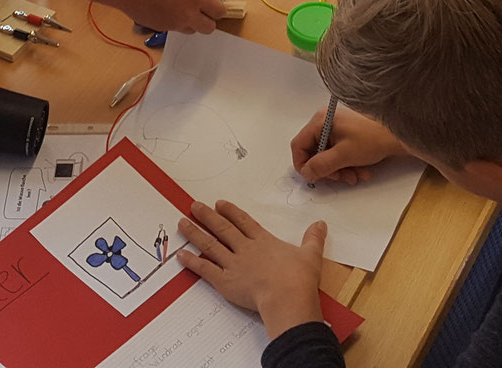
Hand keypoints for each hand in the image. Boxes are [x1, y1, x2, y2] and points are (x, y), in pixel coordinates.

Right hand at [121, 0, 227, 33]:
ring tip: (182, 9)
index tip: (214, 3)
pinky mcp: (163, 29)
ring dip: (192, 22)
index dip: (217, 8)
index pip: (219, 11)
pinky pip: (176, 29)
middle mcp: (188, 14)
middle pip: (210, 28)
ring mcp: (175, 24)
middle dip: (208, 20)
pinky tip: (166, 10)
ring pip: (193, 30)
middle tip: (202, 10)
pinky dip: (176, 22)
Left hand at [177, 200, 326, 337]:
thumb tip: (320, 224)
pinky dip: (192, 262)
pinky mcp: (225, 282)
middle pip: (223, 229)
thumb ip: (313, 238)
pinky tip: (180, 254)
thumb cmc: (299, 278)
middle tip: (194, 206)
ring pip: (210, 245)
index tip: (220, 203)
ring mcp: (233, 265)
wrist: (287, 297)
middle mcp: (245, 249)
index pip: (244, 222)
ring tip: (182, 222)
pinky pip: (204, 270)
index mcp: (264, 242)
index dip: (231, 212)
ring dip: (195, 233)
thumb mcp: (311, 254)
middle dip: (207, 216)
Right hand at [290, 107, 409, 184]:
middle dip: (327, 169)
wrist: (399, 135)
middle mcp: (326, 122)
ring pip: (327, 155)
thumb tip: (305, 173)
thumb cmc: (372, 139)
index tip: (312, 178)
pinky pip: (339, 153)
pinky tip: (361, 171)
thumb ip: (321, 165)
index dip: (303, 164)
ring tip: (355, 176)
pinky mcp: (347, 135)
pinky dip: (347, 165)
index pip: (299, 144)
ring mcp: (337, 128)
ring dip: (339, 170)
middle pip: (314, 152)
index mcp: (321, 120)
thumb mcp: (343, 155)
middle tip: (340, 178)